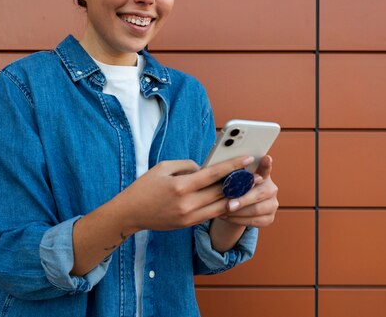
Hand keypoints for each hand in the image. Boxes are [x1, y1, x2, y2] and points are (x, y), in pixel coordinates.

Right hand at [118, 156, 253, 232]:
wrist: (130, 213)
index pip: (213, 174)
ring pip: (220, 207)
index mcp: (180, 186)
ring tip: (250, 188)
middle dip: (240, 183)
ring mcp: (188, 217)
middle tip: (255, 175)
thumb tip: (205, 168)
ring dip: (236, 198)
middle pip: (221, 192)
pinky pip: (211, 214)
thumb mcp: (163, 167)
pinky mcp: (188, 224)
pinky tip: (232, 199)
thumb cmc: (145, 186)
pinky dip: (223, 206)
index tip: (247, 160)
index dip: (232, 166)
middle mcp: (187, 203)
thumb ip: (187, 165)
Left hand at [219, 155, 278, 227]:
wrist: (236, 207)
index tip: (266, 158)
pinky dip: (238, 220)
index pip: (266, 167)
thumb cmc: (231, 188)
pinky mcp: (269, 218)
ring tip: (222, 211)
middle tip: (229, 205)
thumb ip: (227, 172)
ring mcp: (272, 204)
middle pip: (259, 193)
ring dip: (238, 212)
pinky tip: (226, 217)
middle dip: (242, 200)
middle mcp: (271, 188)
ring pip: (256, 210)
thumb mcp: (229, 179)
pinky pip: (254, 221)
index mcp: (262, 174)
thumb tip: (205, 166)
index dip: (266, 164)